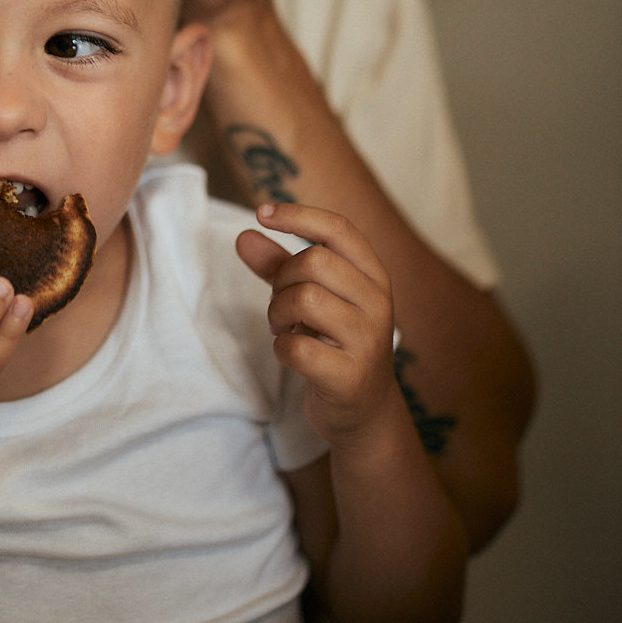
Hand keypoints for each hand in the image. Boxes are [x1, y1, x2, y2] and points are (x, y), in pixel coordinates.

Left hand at [236, 201, 396, 446]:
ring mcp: (368, 339)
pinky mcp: (351, 375)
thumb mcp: (314, 298)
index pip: (339, 228)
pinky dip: (281, 348)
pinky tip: (290, 353)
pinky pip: (298, 347)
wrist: (364, 410)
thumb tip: (244, 235)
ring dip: (278, 313)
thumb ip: (279, 266)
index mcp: (373, 275)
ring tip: (284, 328)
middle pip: (315, 261)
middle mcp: (378, 301)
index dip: (298, 215)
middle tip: (280, 304)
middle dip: (282, 279)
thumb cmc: (335, 343)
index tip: (262, 212)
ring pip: (306, 299)